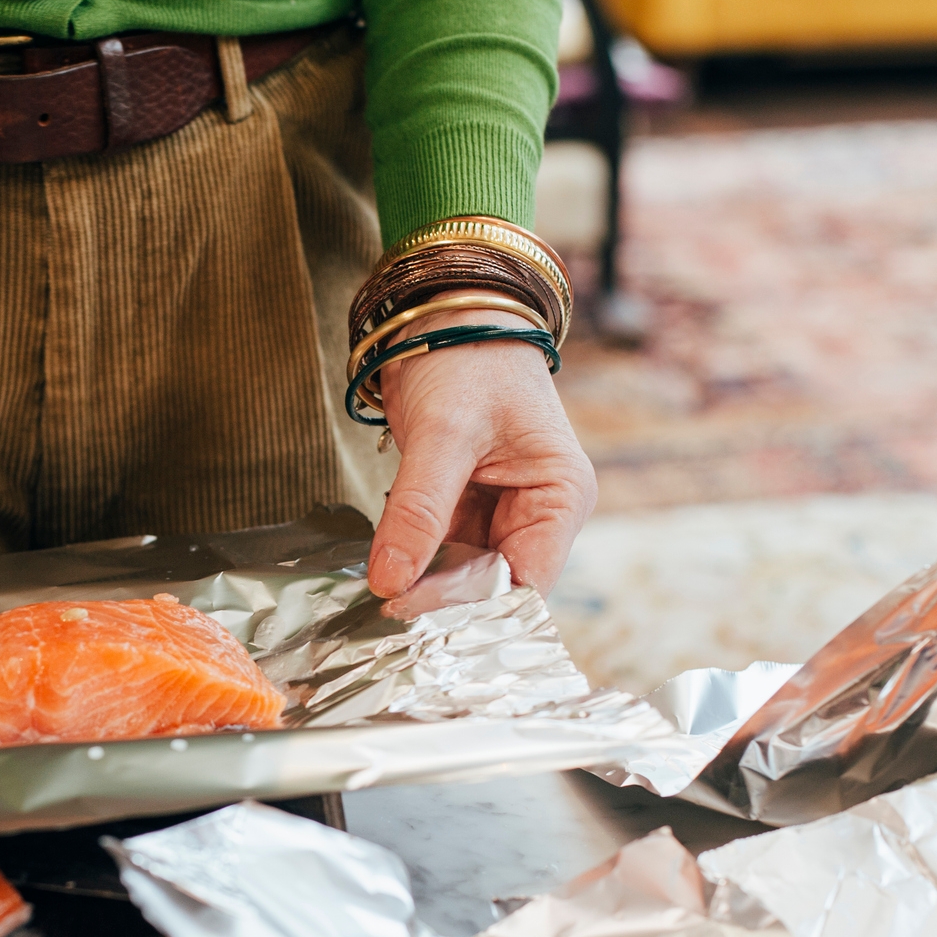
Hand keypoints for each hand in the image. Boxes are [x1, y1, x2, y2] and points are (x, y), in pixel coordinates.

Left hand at [366, 290, 597, 598]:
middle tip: (386, 623)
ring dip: (423, 590)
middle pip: (495, 587)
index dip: (476, 610)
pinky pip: (440, 553)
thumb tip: (391, 583)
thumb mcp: (443, 432)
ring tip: (376, 608)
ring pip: (463, 576)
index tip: (416, 621)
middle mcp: (539, 513)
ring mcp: (502, 513)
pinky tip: (380, 579)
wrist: (443, 313)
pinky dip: (413, 566)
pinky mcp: (466, 508)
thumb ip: (419, 509)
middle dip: (444, 606)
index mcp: (560, 496)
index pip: (526, 583)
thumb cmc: (466, 356)